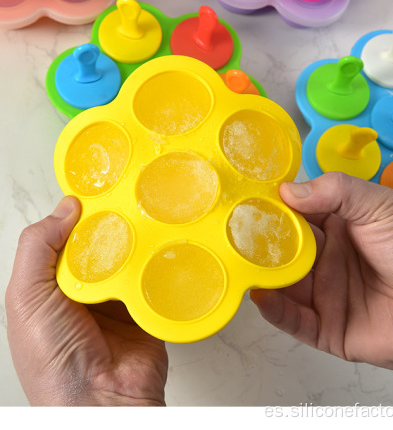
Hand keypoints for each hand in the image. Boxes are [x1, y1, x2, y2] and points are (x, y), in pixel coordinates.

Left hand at [5, 196, 167, 405]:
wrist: (102, 401)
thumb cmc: (54, 361)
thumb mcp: (27, 298)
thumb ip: (38, 249)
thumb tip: (65, 209)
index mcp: (52, 285)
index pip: (65, 238)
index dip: (77, 216)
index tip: (95, 195)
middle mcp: (85, 289)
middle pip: (100, 245)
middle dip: (111, 227)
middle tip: (126, 205)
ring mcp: (116, 297)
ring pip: (128, 257)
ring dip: (136, 244)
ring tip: (146, 223)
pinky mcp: (145, 305)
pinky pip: (153, 276)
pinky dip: (157, 264)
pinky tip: (162, 249)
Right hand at [251, 172, 392, 370]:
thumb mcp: (380, 205)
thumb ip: (336, 192)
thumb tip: (287, 190)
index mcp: (337, 227)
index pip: (294, 215)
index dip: (270, 208)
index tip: (244, 202)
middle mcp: (327, 261)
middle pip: (282, 252)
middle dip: (258, 244)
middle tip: (231, 235)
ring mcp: (326, 295)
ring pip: (283, 285)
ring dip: (261, 275)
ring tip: (238, 263)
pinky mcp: (330, 328)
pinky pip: (295, 321)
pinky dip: (275, 310)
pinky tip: (261, 295)